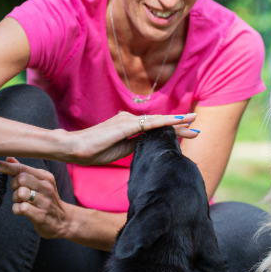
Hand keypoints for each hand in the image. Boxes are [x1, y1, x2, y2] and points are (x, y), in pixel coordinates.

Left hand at [0, 158, 69, 238]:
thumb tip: (8, 157)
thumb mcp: (40, 182)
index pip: (23, 168)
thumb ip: (24, 170)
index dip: (5, 166)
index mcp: (45, 177)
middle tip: (17, 191)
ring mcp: (44, 202)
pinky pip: (21, 208)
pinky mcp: (41, 216)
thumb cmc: (47, 199)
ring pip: (20, 193)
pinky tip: (22, 210)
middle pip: (21, 178)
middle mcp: (46, 187)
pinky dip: (17, 209)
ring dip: (15, 198)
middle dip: (13, 185)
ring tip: (21, 201)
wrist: (63, 221)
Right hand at [60, 112, 197, 164]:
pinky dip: (164, 123)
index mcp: (128, 127)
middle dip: (178, 126)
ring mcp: (127, 120)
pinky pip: (148, 124)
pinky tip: (177, 122)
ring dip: (175, 123)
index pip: (154, 129)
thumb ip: (135, 146)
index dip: (171, 130)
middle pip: (158, 123)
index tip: (187, 134)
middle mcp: (129, 120)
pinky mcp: (125, 125)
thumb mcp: (121, 151)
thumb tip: (150, 147)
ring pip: (156, 122)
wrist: (74, 148)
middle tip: (196, 128)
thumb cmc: (93, 152)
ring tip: (192, 124)